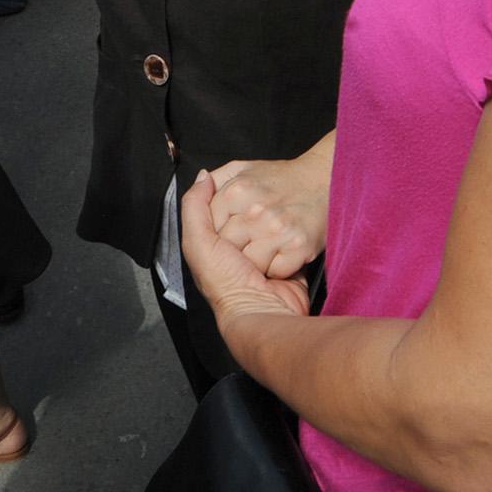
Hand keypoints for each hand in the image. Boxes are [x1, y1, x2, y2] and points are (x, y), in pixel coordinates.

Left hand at [181, 169, 309, 330]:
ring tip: (261, 268)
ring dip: (268, 248)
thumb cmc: (224, 281)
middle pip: (249, 217)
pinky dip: (287, 258)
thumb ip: (194, 207)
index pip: (224, 208)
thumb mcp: (198, 241)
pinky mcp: (297, 254)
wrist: (259, 314)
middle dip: (246, 234)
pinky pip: (291, 243)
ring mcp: (275, 246)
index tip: (228, 231)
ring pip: (271, 227)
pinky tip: (282, 269)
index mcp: (222, 235)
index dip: (225, 218)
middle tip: (242, 254)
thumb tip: (203, 177)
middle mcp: (249, 239)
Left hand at [207, 148, 332, 279]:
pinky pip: (276, 269)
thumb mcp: (238, 170)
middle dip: (237, 247)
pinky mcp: (299, 247)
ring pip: (251, 260)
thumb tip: (200, 181)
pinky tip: (284, 252)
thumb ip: (213, 179)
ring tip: (269, 246)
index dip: (220, 230)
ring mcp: (279, 230)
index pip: (211, 223)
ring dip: (258, 261)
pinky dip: (279, 268)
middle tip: (253, 238)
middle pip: (230, 244)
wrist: (325, 180)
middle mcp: (256, 210)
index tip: (234, 228)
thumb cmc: (281, 179)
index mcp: (237, 191)